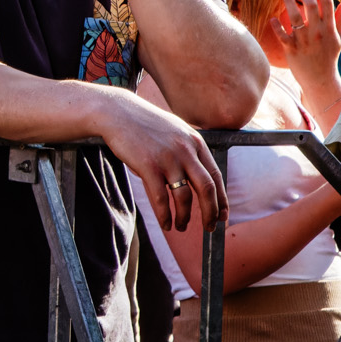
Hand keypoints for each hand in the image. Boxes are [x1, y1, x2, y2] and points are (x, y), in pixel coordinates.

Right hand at [100, 93, 226, 232]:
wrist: (118, 113)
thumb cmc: (144, 124)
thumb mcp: (175, 131)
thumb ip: (188, 150)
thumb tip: (198, 176)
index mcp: (195, 142)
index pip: (216, 175)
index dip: (221, 199)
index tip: (222, 215)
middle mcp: (186, 150)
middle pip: (206, 189)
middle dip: (210, 213)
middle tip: (209, 228)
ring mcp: (167, 158)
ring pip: (184, 197)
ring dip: (185, 217)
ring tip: (181, 227)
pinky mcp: (148, 166)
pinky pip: (161, 198)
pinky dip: (165, 215)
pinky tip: (165, 224)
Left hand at [269, 0, 340, 92]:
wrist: (320, 79)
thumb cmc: (329, 56)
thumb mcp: (339, 38)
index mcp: (330, 28)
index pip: (327, 3)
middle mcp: (318, 33)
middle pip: (311, 6)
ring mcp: (304, 41)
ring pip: (295, 17)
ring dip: (288, 0)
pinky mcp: (292, 50)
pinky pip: (282, 35)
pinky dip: (277, 26)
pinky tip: (272, 18)